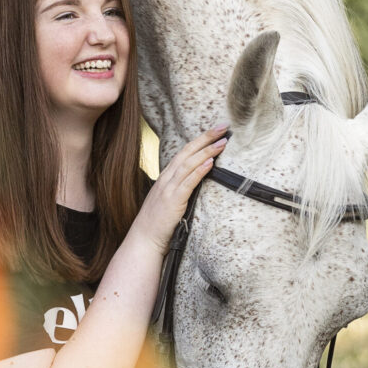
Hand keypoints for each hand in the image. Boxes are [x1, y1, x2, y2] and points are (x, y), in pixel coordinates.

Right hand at [132, 125, 228, 254]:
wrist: (144, 240)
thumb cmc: (158, 224)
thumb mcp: (169, 201)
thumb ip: (181, 190)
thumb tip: (199, 182)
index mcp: (166, 177)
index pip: (184, 152)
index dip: (200, 139)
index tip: (216, 130)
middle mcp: (166, 179)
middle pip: (187, 152)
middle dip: (206, 138)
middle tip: (223, 126)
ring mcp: (168, 189)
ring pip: (188, 164)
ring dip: (207, 151)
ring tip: (222, 142)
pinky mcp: (172, 201)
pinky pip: (187, 183)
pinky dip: (199, 171)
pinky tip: (210, 163)